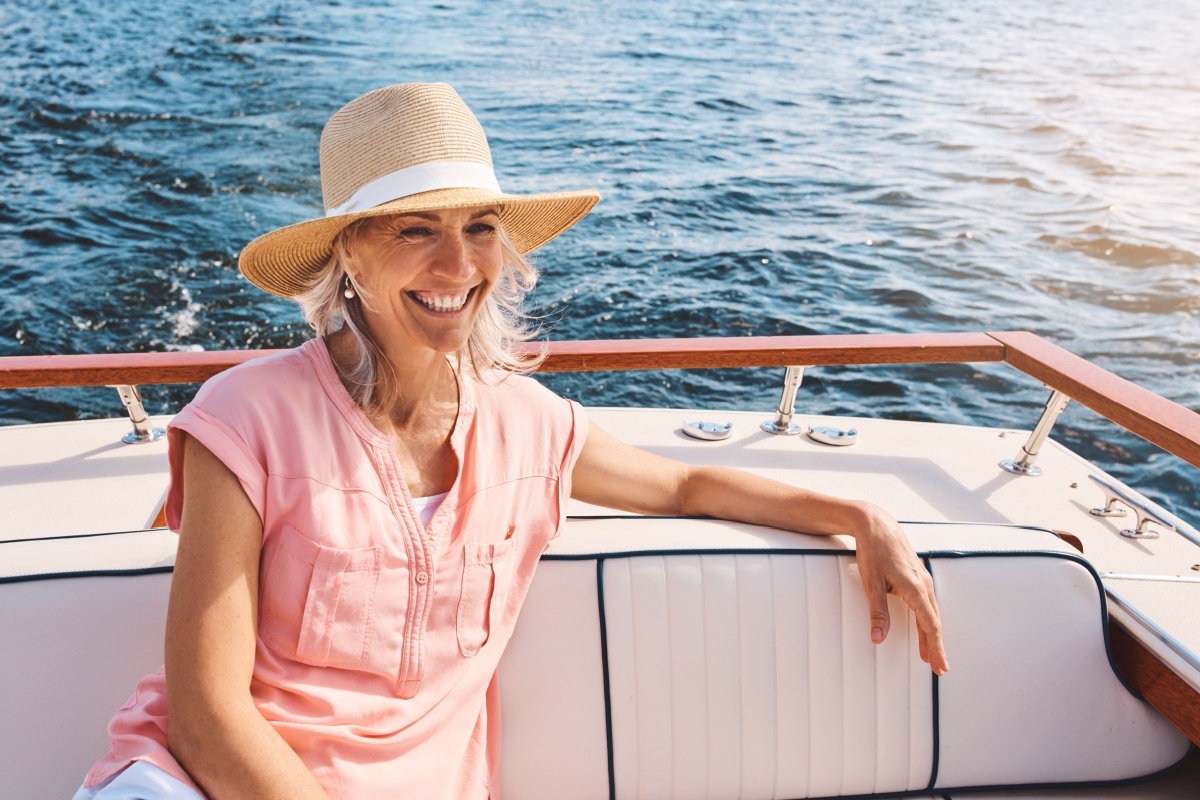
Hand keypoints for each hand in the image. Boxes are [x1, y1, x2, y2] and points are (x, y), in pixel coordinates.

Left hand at [850, 503, 948, 674]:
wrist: (876, 524)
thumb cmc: (873, 550)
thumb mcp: (871, 582)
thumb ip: (877, 612)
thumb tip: (878, 638)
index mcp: (915, 587)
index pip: (930, 625)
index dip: (936, 648)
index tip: (940, 666)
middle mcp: (923, 584)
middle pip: (934, 622)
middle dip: (936, 646)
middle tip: (939, 668)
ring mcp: (922, 579)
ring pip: (930, 613)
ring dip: (931, 635)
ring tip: (930, 655)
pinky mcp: (917, 576)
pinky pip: (926, 603)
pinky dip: (926, 620)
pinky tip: (924, 629)